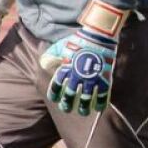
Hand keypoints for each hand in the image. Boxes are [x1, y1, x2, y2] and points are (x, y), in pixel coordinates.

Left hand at [39, 0, 127, 114]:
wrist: (98, 35)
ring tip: (84, 112)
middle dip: (67, 103)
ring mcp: (91, 78)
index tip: (55, 99)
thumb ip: (51, 55)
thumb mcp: (61, 46)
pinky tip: (100, 107)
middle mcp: (76, 76)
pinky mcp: (103, 78)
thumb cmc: (78, 39)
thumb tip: (43, 63)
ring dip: (84, 107)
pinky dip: (101, 102)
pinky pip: (102, 94)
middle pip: (70, 94)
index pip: (56, 85)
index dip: (55, 93)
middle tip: (66, 109)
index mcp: (65, 68)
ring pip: (86, 98)